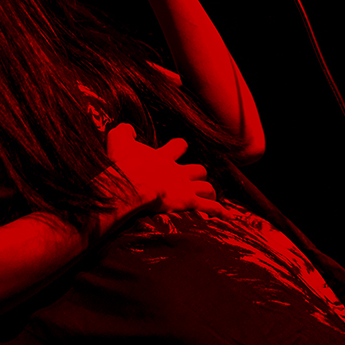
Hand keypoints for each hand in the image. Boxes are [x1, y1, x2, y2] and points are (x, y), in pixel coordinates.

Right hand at [105, 123, 231, 219]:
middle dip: (197, 174)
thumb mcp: (118, 142)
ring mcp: (186, 188)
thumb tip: (127, 128)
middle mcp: (179, 172)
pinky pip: (210, 207)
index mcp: (165, 157)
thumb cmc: (125, 165)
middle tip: (193, 179)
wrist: (132, 185)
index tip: (179, 147)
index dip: (179, 147)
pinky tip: (225, 216)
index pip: (179, 146)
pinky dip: (219, 211)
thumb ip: (123, 132)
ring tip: (210, 197)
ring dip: (208, 192)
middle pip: (198, 170)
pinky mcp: (190, 203)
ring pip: (206, 188)